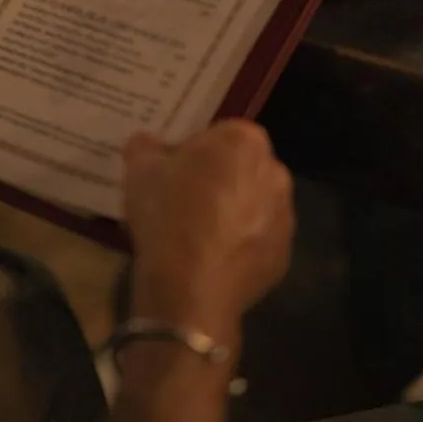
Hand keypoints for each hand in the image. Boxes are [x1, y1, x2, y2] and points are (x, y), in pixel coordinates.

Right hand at [123, 122, 293, 342]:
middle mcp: (275, 172)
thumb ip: (144, 146)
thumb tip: (147, 143)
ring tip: (197, 236)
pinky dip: (240, 246)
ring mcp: (284, 217)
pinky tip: (211, 260)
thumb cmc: (167, 214)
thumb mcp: (138, 170)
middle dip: (219, 179)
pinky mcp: (283, 255)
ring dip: (233, 212)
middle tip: (184, 201)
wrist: (189, 286)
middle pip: (241, 169)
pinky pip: (258, 241)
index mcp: (244, 141)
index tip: (172, 173)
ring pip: (253, 205)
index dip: (193, 152)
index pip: (219, 135)